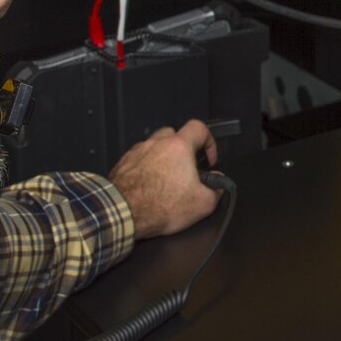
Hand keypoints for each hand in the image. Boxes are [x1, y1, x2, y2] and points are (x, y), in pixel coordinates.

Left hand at [110, 119, 220, 238]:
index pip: (199, 127)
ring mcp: (137, 152)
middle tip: (186, 168)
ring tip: (165, 179)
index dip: (209, 141)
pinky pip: (138, 159)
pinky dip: (145, 168)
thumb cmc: (159, 206)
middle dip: (183, 148)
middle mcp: (156, 144)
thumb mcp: (202, 204)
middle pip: (173, 133)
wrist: (123, 213)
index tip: (208, 159)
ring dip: (162, 158)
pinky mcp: (123, 164)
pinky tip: (148, 186)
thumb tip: (217, 185)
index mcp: (178, 147)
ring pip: (153, 146)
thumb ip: (216, 190)